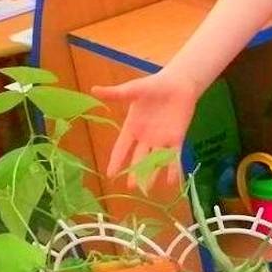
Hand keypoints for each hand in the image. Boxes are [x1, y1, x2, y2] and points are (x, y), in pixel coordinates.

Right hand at [92, 66, 200, 188]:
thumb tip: (94, 89)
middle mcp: (145, 138)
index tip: (110, 175)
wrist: (178, 83)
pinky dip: (173, 168)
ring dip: (152, 174)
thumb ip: (116, 93)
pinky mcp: (177, 139)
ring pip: (155, 161)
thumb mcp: (134, 89)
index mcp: (132, 128)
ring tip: (147, 189)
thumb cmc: (154, 86)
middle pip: (138, 158)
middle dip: (134, 172)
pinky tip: (172, 181)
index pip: (121, 148)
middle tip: (131, 187)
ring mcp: (161, 140)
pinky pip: (174, 156)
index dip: (116, 161)